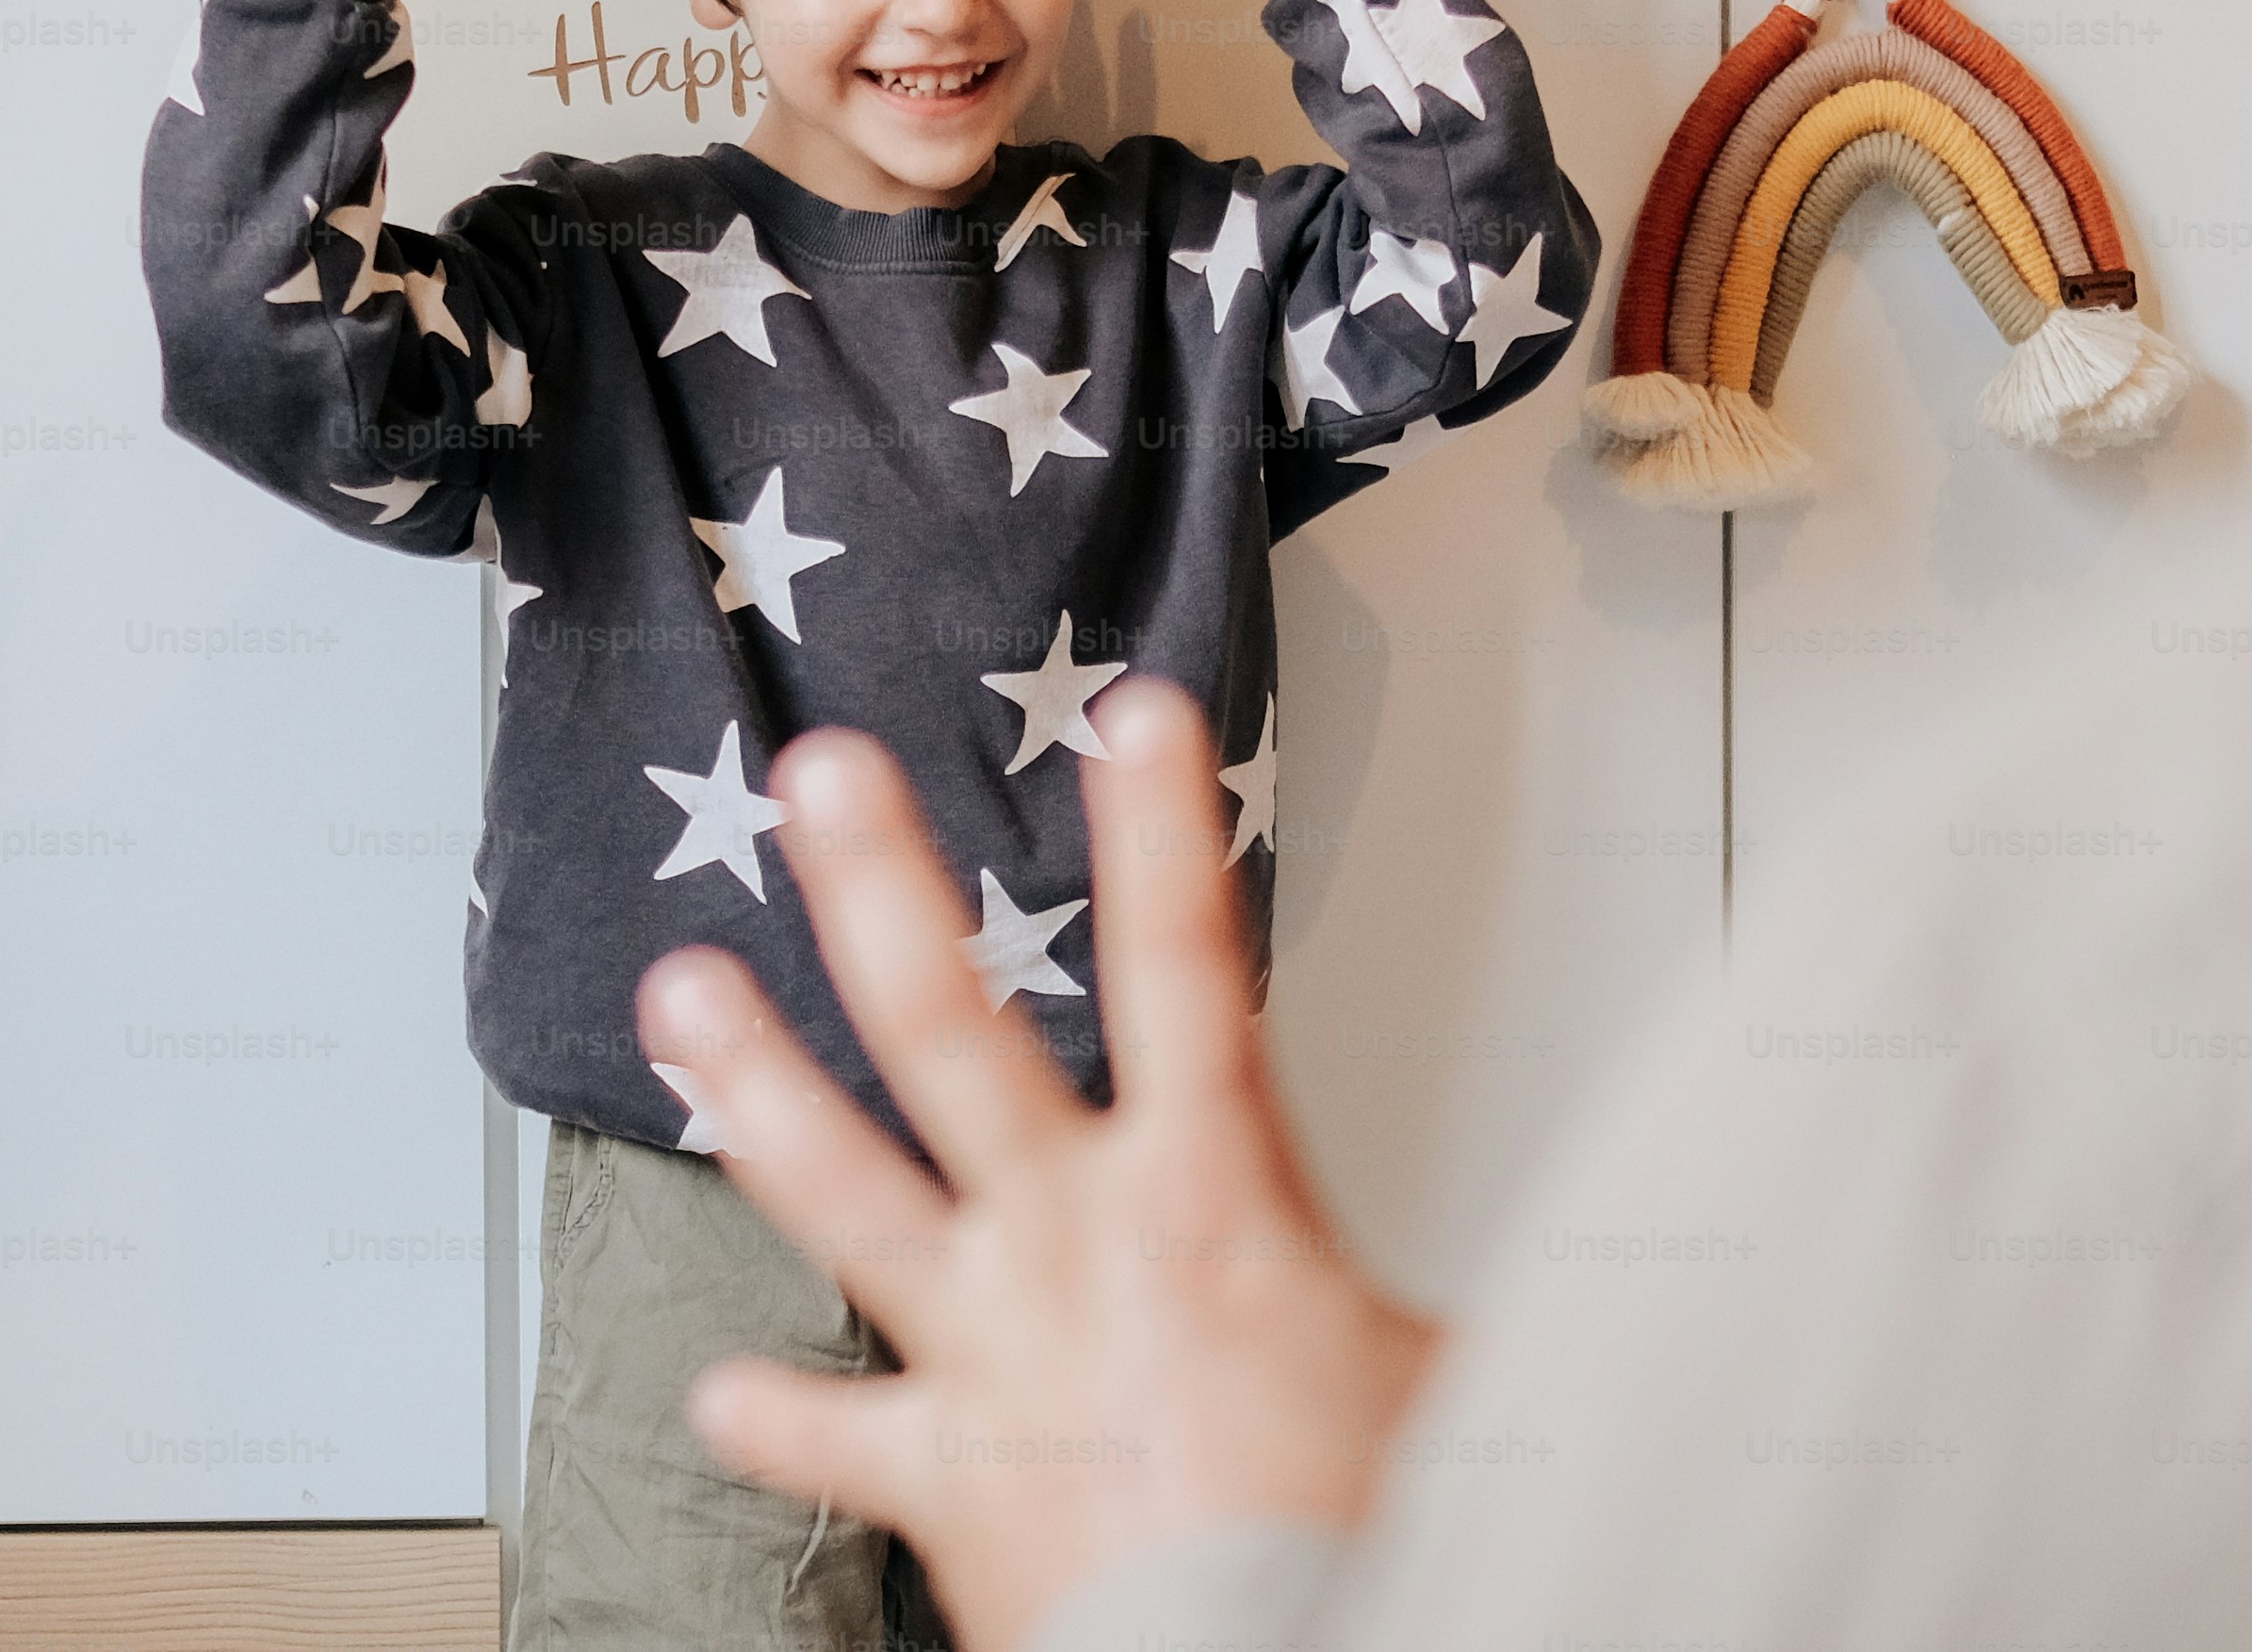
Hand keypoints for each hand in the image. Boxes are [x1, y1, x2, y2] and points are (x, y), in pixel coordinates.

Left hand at [635, 682, 1439, 1651]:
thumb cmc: (1365, 1541)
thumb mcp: (1449, 1379)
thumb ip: (1440, 1311)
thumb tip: (1573, 1293)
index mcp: (1210, 1199)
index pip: (1187, 965)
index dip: (1162, 828)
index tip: (1136, 712)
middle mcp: (1073, 1248)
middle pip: (952, 1027)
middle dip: (881, 887)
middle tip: (822, 777)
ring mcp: (989, 1354)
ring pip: (839, 1187)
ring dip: (754, 1084)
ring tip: (678, 991)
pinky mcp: (944, 1482)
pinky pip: (835, 1443)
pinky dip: (775, 1421)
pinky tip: (714, 1391)